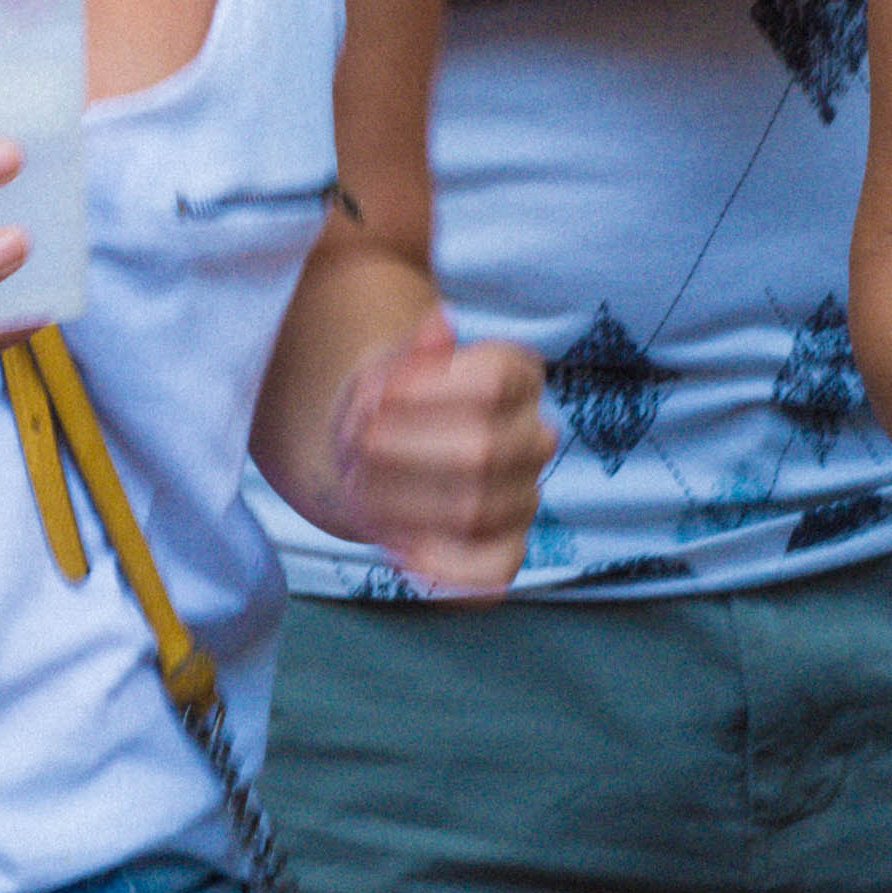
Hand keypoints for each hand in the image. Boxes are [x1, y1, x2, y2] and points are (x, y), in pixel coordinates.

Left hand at [324, 310, 548, 597]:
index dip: (430, 390)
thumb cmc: (390, 401)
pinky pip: (494, 570)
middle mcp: (535, 438)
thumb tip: (437, 322)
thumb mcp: (391, 365)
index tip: (378, 393)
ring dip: (405, 501)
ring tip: (359, 488)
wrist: (377, 449)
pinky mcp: (507, 548)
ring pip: (479, 509)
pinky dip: (443, 567)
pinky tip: (398, 551)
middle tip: (356, 445)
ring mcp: (526, 496)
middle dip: (405, 449)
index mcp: (519, 378)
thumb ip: (415, 351)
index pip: (495, 381)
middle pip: (483, 448)